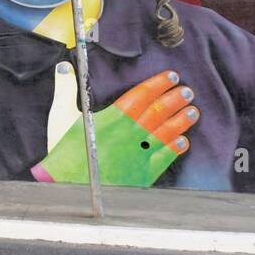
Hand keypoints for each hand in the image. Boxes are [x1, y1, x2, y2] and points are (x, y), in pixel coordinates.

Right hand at [33, 70, 199, 186]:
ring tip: (193, 111)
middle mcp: (131, 134)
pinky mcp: (143, 173)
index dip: (157, 84)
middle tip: (187, 90)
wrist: (67, 186)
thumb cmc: (63, 152)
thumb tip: (64, 67)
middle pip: (159, 112)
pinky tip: (184, 141)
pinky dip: (176, 148)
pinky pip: (165, 158)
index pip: (141, 95)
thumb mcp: (60, 116)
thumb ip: (65, 89)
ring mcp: (139, 154)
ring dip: (182, 120)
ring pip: (167, 133)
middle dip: (175, 99)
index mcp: (113, 118)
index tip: (171, 76)